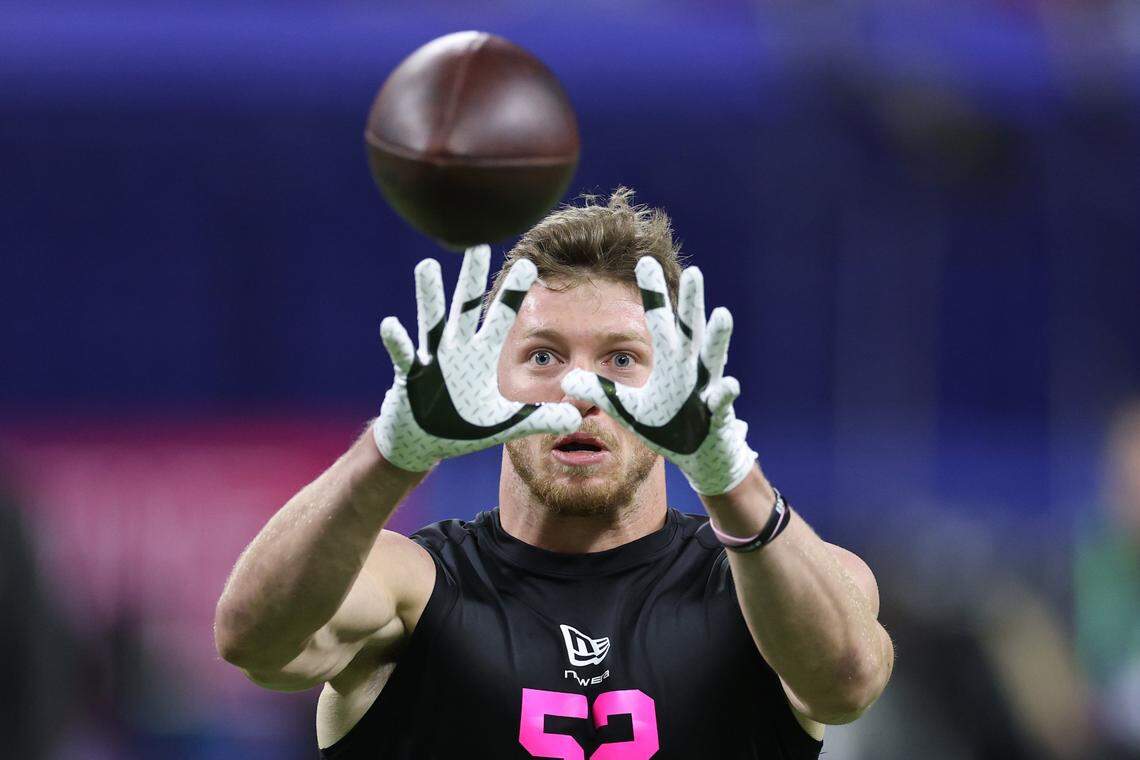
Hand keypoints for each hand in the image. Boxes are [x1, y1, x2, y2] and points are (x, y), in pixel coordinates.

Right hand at [373, 246, 581, 471]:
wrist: (425, 443)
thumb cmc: (465, 429)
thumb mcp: (507, 424)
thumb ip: (540, 417)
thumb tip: (576, 416)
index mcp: (481, 356)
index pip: (501, 318)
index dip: (513, 293)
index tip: (528, 263)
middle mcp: (457, 350)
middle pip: (466, 307)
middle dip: (472, 279)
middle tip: (478, 245)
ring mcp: (432, 360)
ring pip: (433, 321)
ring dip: (430, 296)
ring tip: (427, 266)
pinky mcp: (410, 377)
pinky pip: (405, 356)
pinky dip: (399, 342)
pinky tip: (392, 324)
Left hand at [561, 257, 755, 494]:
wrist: (700, 455)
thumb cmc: (665, 426)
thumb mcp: (628, 409)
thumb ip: (601, 391)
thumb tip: (566, 380)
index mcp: (670, 363)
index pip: (659, 321)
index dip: (653, 293)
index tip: (646, 261)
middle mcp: (690, 370)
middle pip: (691, 330)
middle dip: (691, 303)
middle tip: (693, 272)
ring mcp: (706, 390)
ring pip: (712, 359)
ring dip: (717, 338)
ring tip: (722, 314)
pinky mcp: (715, 415)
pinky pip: (720, 403)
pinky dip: (723, 394)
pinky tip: (727, 386)